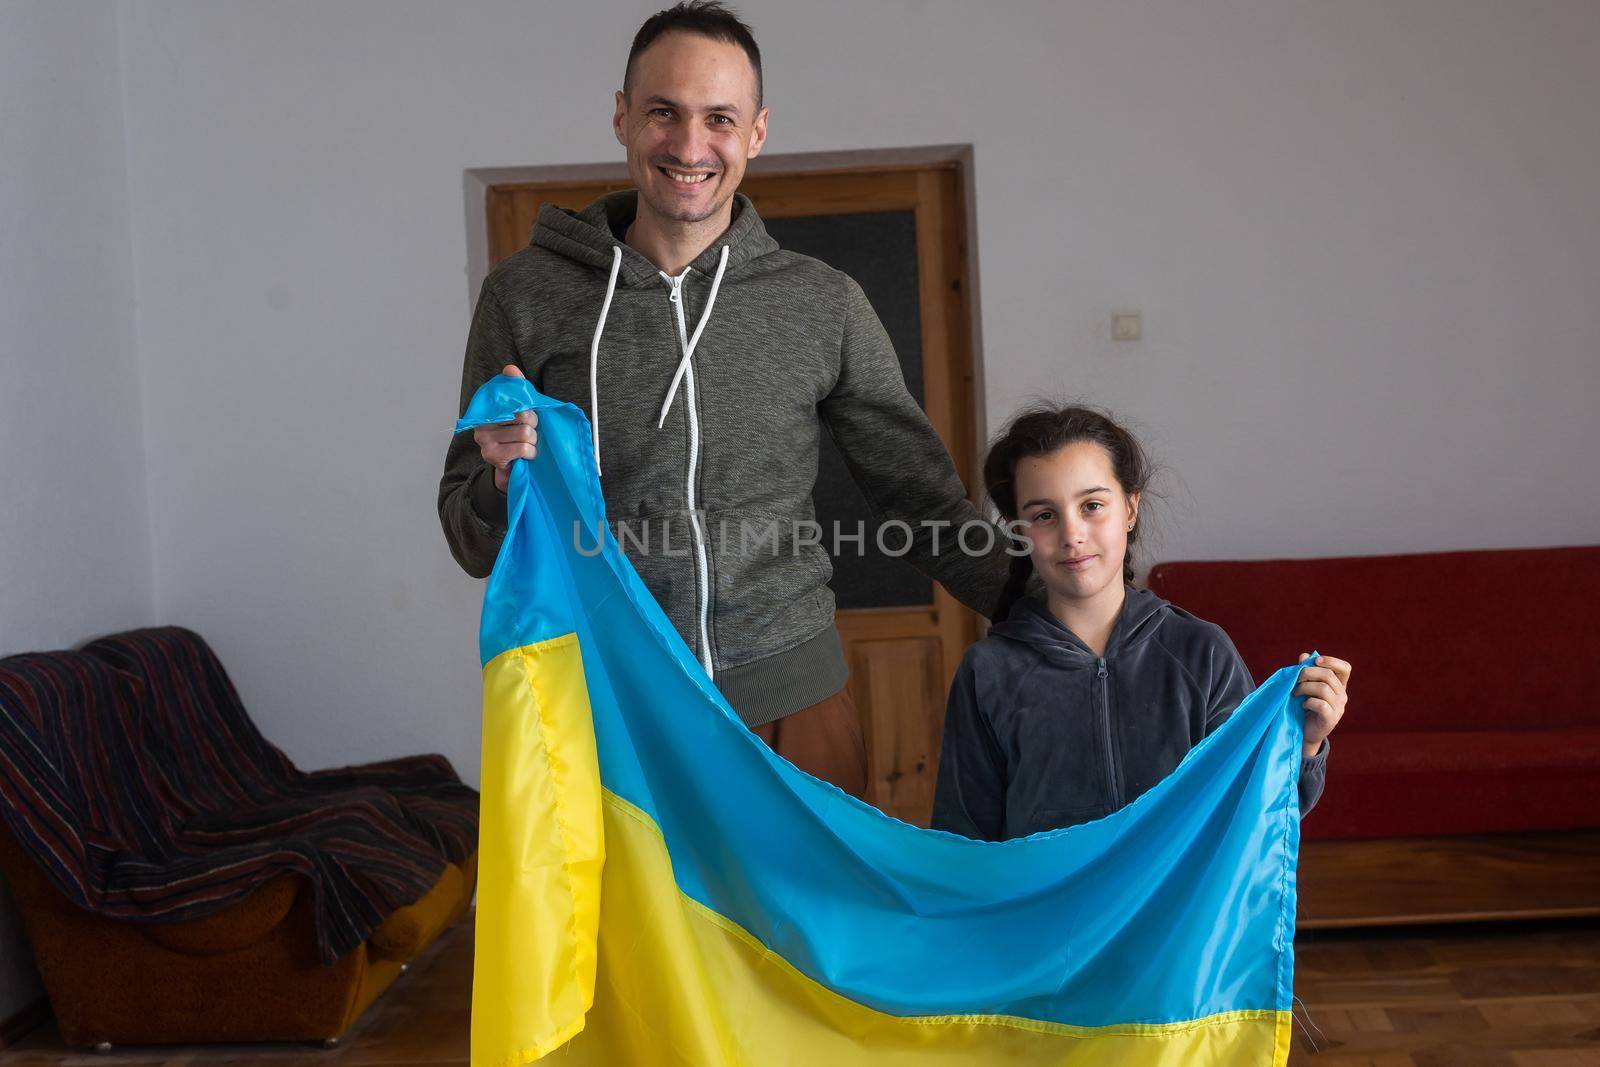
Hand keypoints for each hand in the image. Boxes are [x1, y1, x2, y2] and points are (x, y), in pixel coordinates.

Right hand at [473, 364, 536, 491]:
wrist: (512, 470)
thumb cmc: (518, 438)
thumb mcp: (521, 413)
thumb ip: (517, 390)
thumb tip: (510, 368)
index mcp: (488, 410)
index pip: (515, 399)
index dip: (528, 410)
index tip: (528, 419)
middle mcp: (482, 423)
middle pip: (524, 416)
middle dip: (534, 426)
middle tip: (529, 434)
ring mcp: (484, 440)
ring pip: (526, 433)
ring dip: (533, 442)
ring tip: (527, 445)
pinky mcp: (492, 455)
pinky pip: (523, 448)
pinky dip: (531, 452)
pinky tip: (526, 455)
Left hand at [1295, 653, 1349, 757]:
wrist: (1305, 732)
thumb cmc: (1305, 706)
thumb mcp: (1305, 687)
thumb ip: (1306, 671)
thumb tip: (1304, 655)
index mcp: (1338, 685)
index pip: (1345, 668)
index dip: (1331, 661)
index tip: (1315, 661)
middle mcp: (1342, 695)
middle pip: (1328, 675)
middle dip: (1307, 673)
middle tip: (1295, 680)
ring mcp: (1338, 707)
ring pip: (1323, 688)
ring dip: (1304, 687)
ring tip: (1295, 693)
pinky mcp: (1331, 719)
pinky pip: (1320, 704)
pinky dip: (1308, 702)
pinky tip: (1302, 705)